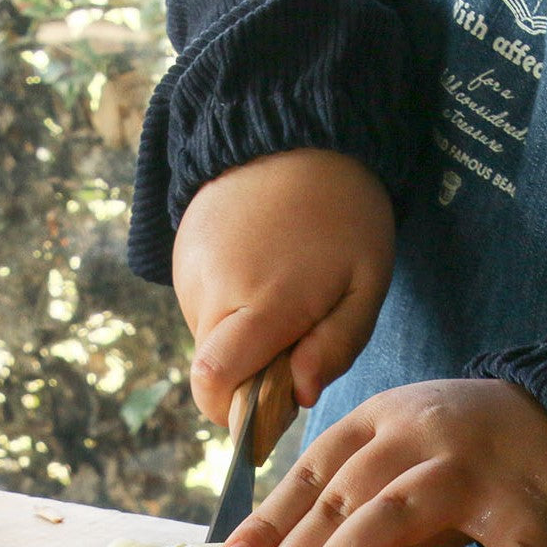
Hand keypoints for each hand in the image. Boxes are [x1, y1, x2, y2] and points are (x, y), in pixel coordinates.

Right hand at [172, 149, 394, 429]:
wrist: (297, 133)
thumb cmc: (346, 215)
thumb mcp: (366, 284)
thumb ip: (336, 347)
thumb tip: (299, 396)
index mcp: (262, 301)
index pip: (215, 382)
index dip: (234, 414)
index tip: (267, 413)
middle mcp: (212, 290)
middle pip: (210, 372)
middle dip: (246, 382)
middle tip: (292, 352)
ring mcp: (189, 272)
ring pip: (206, 342)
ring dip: (240, 344)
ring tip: (281, 300)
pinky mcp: (180, 257)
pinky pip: (199, 310)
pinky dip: (227, 314)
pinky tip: (259, 276)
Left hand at [220, 380, 546, 546]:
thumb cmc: (443, 449)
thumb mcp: (384, 450)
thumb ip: (335, 495)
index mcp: (373, 425)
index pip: (312, 477)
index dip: (270, 522)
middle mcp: (415, 439)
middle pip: (345, 499)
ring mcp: (471, 470)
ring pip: (402, 513)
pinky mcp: (527, 506)